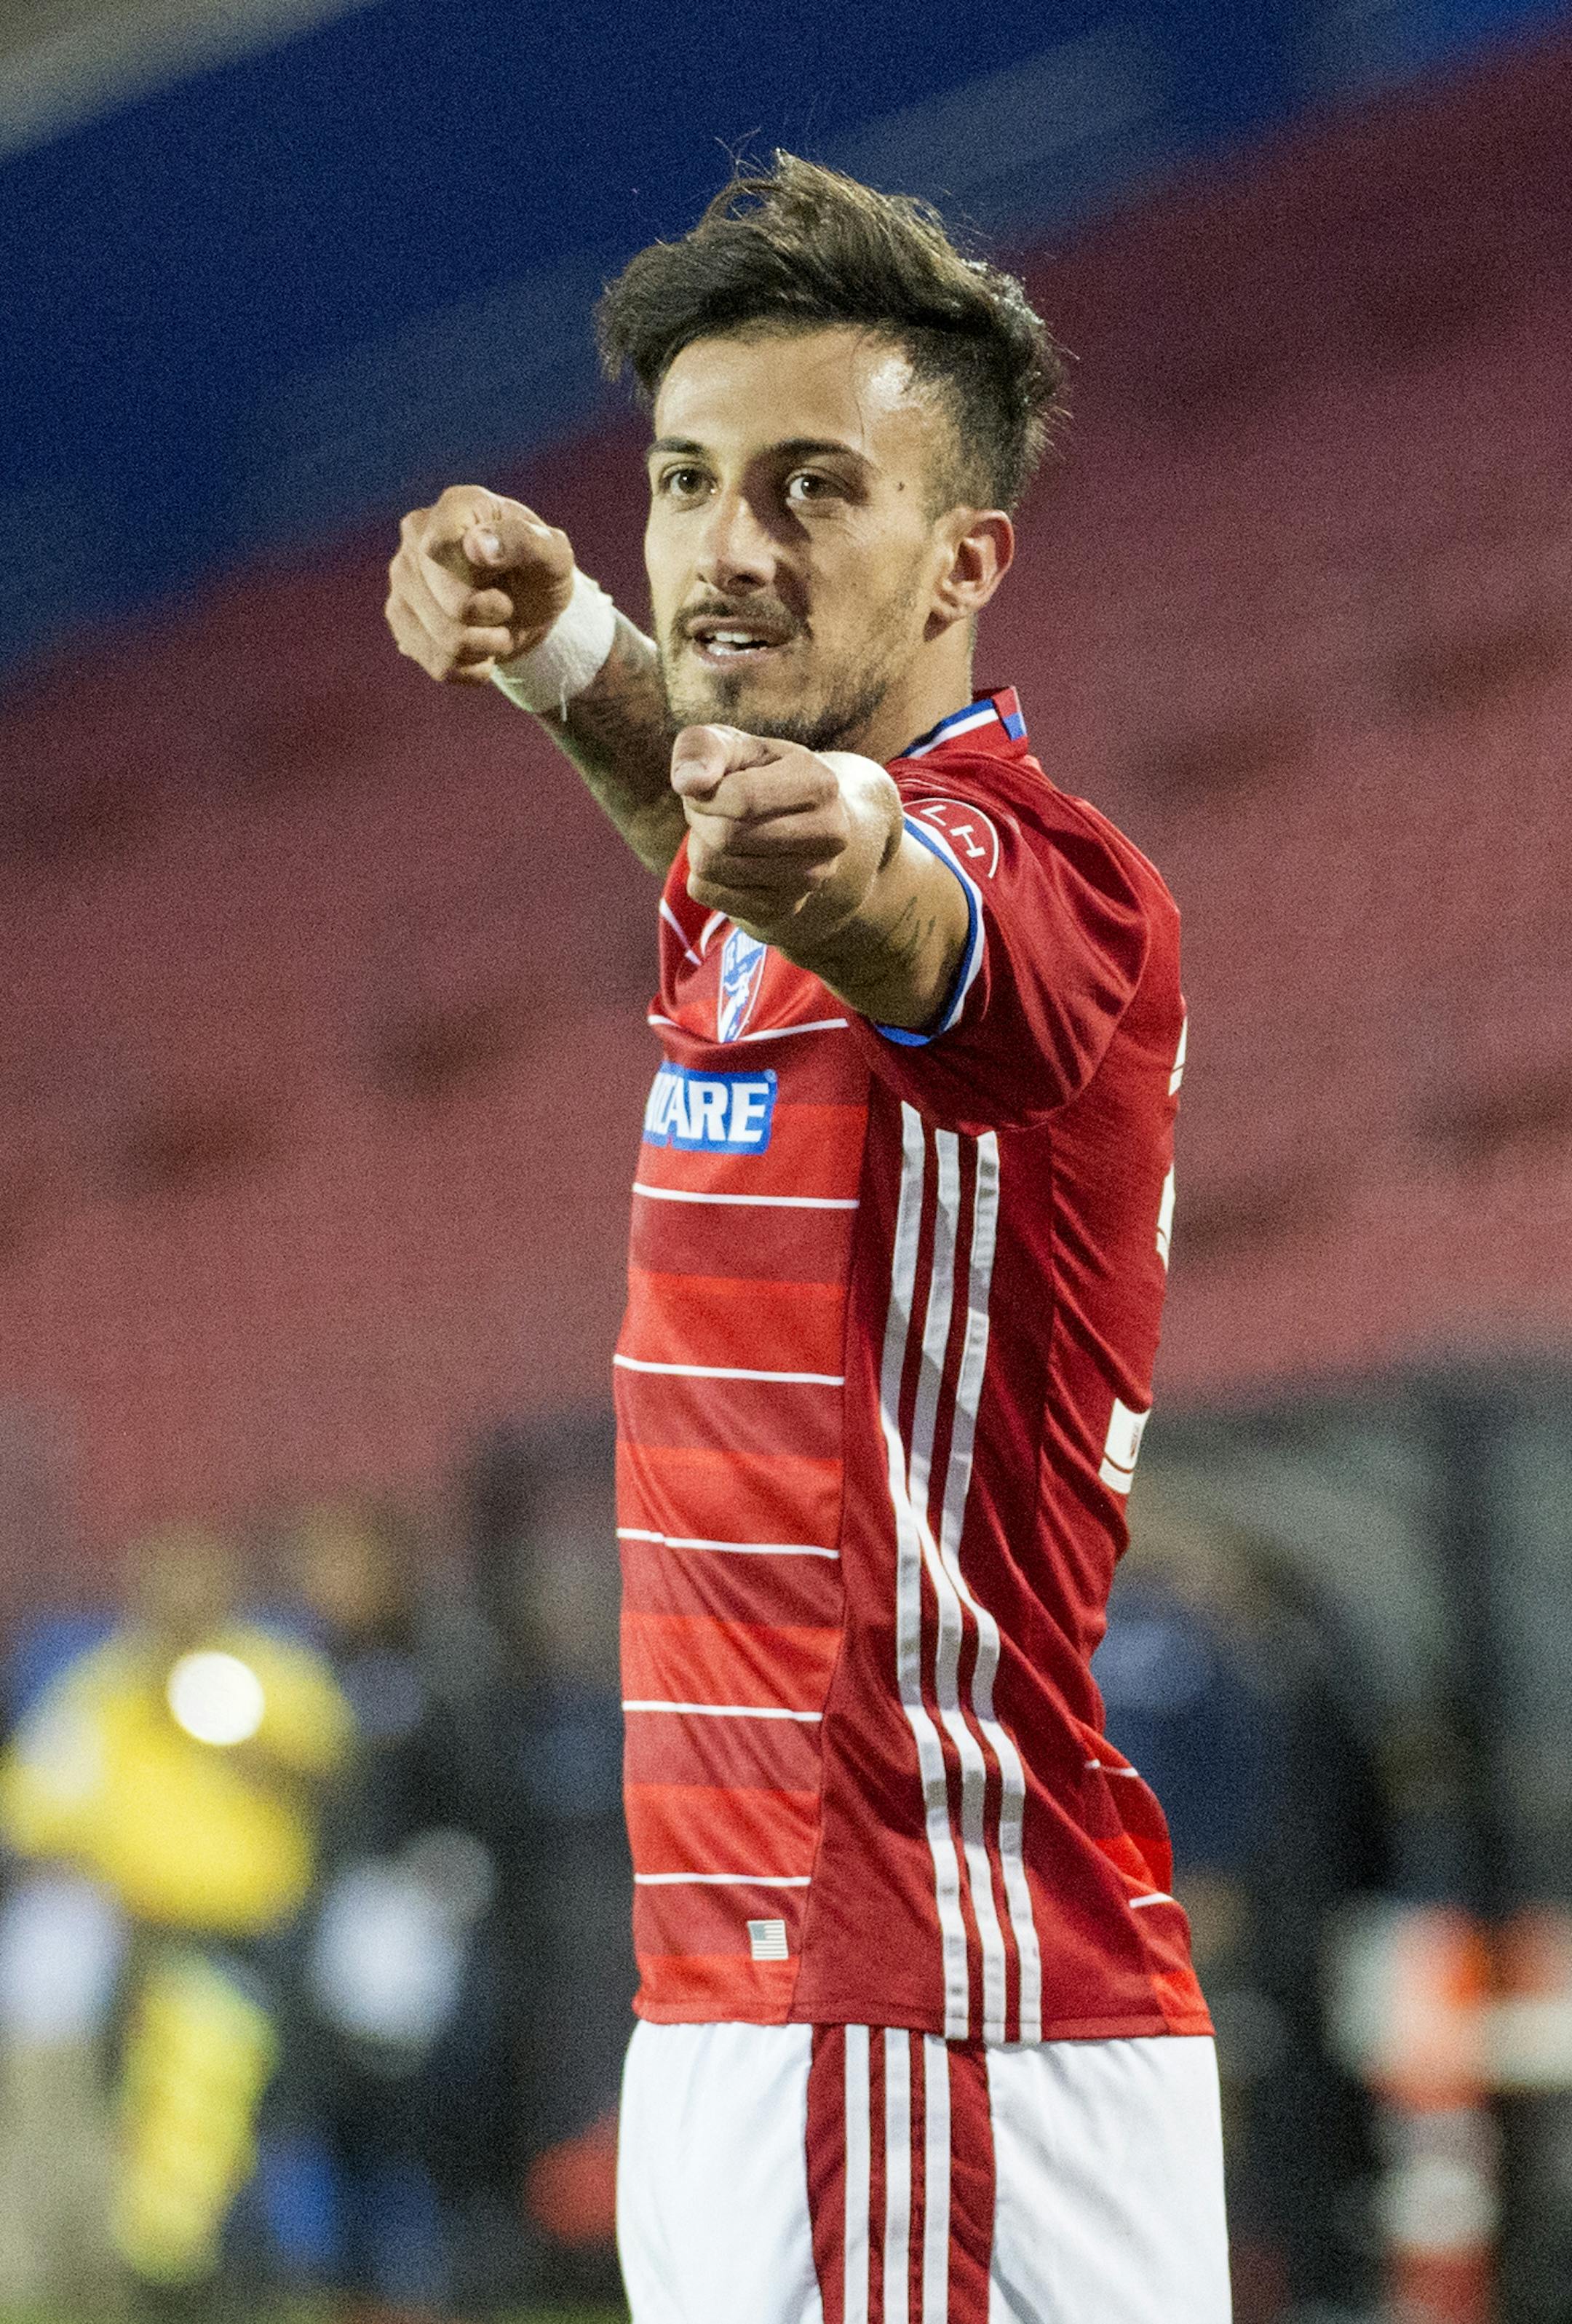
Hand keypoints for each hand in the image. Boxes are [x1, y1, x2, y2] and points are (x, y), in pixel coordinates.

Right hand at [385, 485, 576, 684]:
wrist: (527, 605)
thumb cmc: (539, 571)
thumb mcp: (553, 556)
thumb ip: (524, 542)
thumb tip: (476, 548)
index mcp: (455, 506)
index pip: (444, 550)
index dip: (480, 580)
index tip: (503, 575)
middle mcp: (416, 535)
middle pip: (453, 605)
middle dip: (494, 618)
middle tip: (507, 606)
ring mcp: (401, 578)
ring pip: (444, 640)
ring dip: (486, 646)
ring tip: (496, 628)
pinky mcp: (399, 618)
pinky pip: (437, 664)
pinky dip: (471, 667)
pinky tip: (480, 648)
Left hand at [670, 726, 899, 944]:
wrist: (797, 822)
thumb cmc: (755, 774)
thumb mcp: (733, 745)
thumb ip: (703, 748)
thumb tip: (687, 783)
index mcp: (820, 784)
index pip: (741, 798)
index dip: (705, 792)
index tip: (704, 787)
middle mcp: (827, 836)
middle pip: (726, 836)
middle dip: (701, 818)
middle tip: (708, 809)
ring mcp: (809, 878)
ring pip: (712, 867)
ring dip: (698, 844)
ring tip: (719, 830)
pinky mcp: (782, 908)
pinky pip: (707, 892)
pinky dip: (701, 872)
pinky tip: (725, 858)